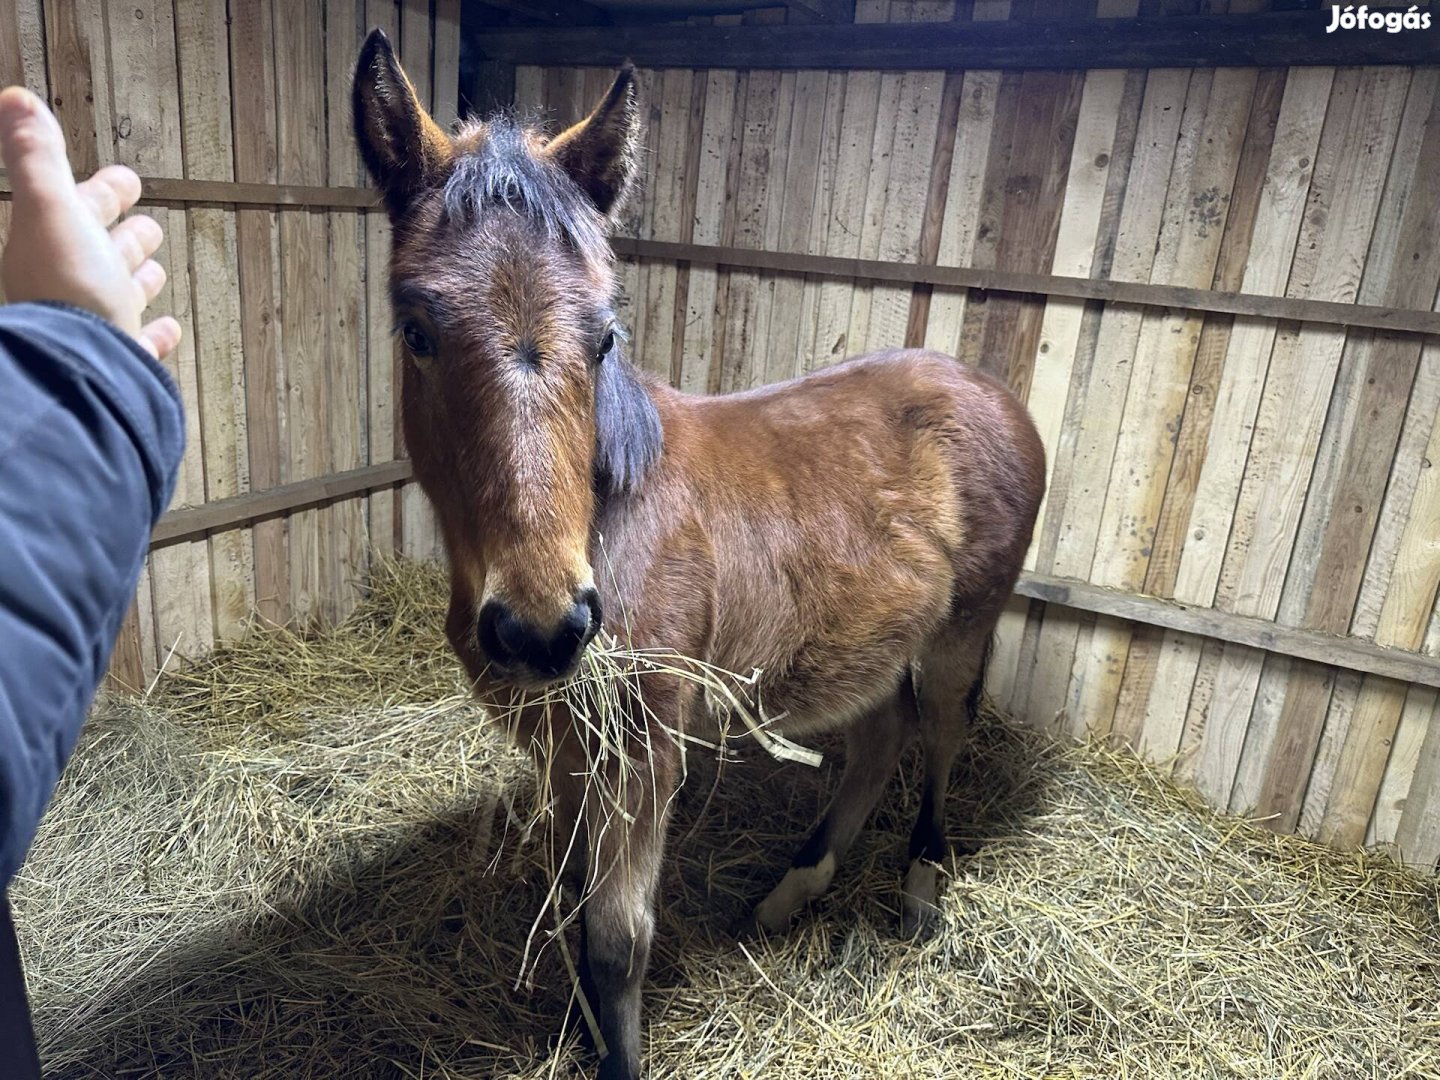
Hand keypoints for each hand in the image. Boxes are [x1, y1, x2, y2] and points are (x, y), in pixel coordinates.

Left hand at [0, 86, 180, 358]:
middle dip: (124, 237)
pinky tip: (169, 329)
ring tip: (155, 272)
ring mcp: (96, 327)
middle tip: (148, 229)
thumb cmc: (66, 291)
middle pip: (100, 253)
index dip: (104, 191)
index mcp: (52, 247)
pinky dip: (155, 334)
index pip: (80, 208)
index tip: (128, 179)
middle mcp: (69, 287)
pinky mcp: (121, 363)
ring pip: (119, 297)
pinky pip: (140, 345)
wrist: (81, 370)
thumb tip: (15, 99)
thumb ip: (36, 158)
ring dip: (137, 281)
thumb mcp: (50, 210)